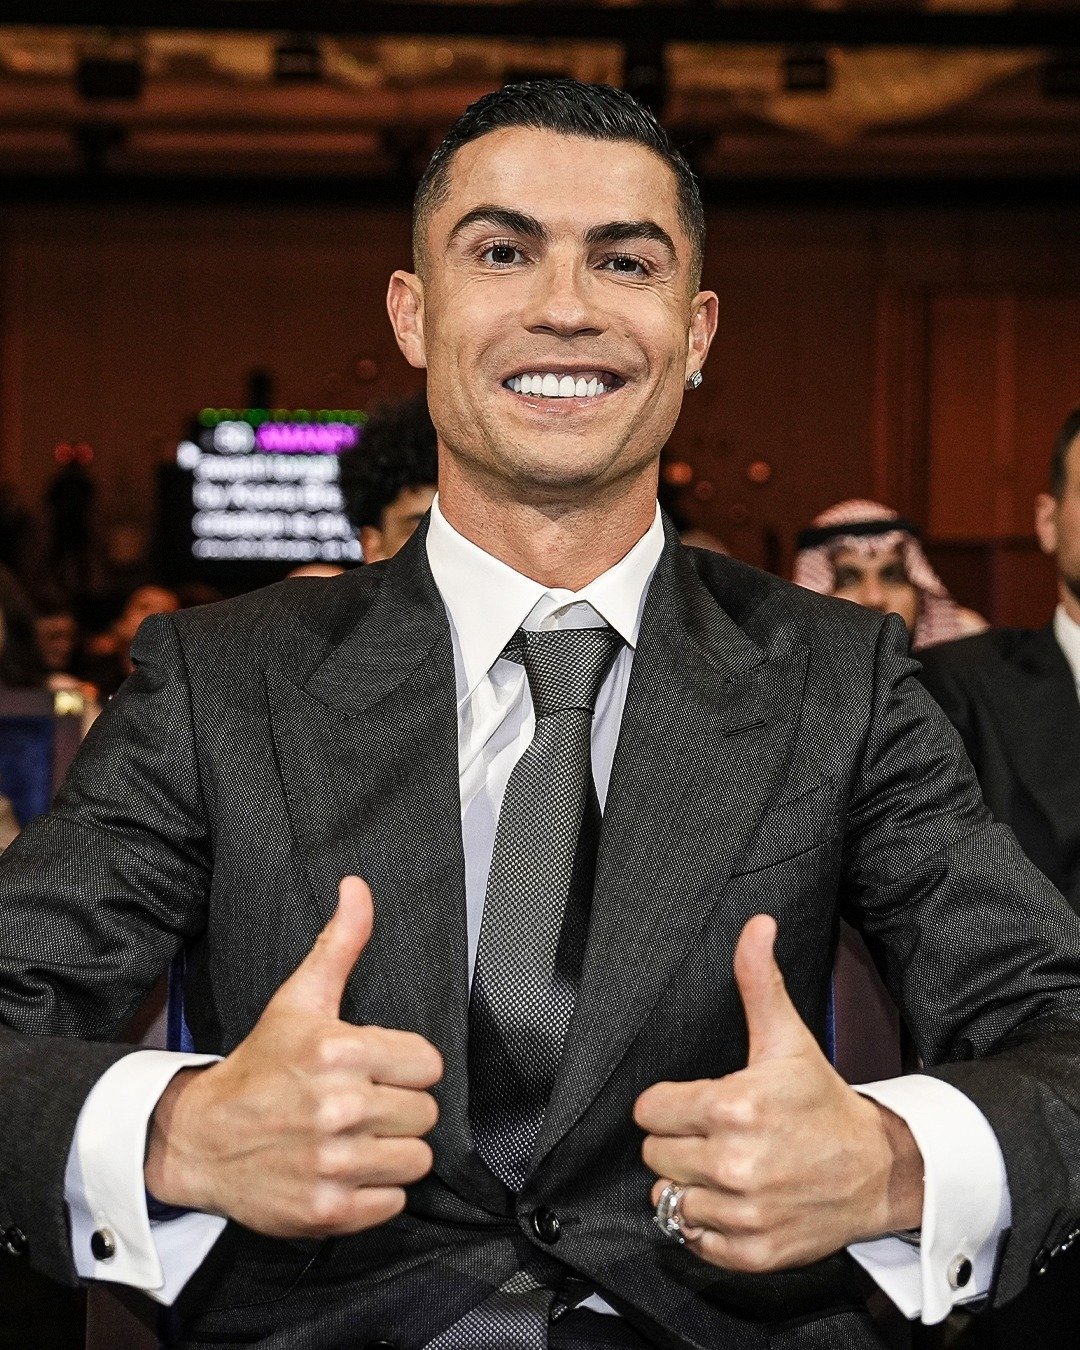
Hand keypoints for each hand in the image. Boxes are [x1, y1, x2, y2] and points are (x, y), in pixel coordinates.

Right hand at [145, 877, 442, 1237]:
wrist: (199, 1138)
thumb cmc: (260, 1065)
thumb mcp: (298, 999)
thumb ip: (339, 944)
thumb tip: (358, 887)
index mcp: (338, 1051)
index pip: (428, 1064)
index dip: (405, 1065)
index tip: (375, 1068)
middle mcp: (337, 1107)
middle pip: (426, 1113)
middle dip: (399, 1108)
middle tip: (361, 1103)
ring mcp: (331, 1162)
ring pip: (416, 1159)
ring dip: (392, 1151)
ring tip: (357, 1137)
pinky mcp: (326, 1210)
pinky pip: (393, 1202)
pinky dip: (375, 1192)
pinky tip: (346, 1169)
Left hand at [634, 914, 922, 1271]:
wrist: (878, 1168)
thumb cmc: (822, 1101)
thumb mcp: (787, 1038)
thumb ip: (758, 980)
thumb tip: (756, 926)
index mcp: (733, 1107)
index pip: (649, 1111)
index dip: (668, 1103)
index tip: (695, 1102)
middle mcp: (735, 1164)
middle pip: (655, 1154)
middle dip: (678, 1141)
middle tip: (716, 1133)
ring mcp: (744, 1213)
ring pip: (670, 1198)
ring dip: (691, 1184)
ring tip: (726, 1166)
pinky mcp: (754, 1252)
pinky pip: (695, 1240)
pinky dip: (707, 1225)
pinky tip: (734, 1199)